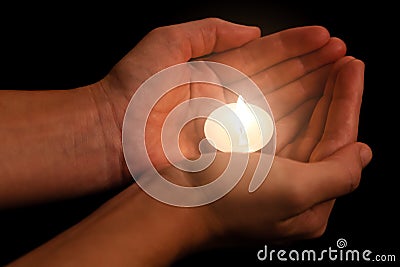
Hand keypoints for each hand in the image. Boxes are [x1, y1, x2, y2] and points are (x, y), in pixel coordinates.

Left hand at [97, 18, 345, 173]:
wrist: (112, 131)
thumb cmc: (133, 86)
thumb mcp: (168, 41)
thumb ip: (209, 32)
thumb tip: (252, 30)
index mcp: (216, 70)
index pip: (264, 55)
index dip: (294, 46)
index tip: (324, 38)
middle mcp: (228, 96)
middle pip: (278, 78)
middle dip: (311, 66)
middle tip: (344, 56)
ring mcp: (230, 123)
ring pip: (279, 104)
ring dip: (310, 91)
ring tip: (341, 78)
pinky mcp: (228, 148)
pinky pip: (265, 134)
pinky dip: (293, 124)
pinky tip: (318, 113)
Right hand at [157, 57, 370, 244]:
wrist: (171, 201)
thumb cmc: (224, 200)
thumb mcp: (294, 193)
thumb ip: (338, 174)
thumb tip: (362, 154)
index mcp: (307, 204)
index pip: (338, 145)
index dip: (348, 104)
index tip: (353, 68)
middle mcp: (290, 188)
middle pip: (322, 134)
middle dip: (334, 95)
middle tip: (344, 60)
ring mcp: (266, 171)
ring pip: (300, 126)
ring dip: (313, 93)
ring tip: (326, 64)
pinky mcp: (245, 159)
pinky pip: (274, 127)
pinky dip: (286, 103)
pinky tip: (296, 83)